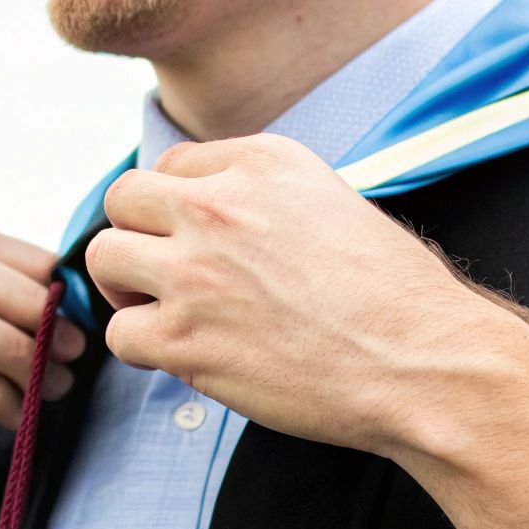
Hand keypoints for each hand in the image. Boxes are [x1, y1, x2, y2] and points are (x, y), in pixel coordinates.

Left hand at [84, 134, 528, 456]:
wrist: (423, 364)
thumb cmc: (399, 300)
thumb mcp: (338, 206)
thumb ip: (273, 202)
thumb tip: (231, 227)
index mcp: (262, 162)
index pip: (172, 166)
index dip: (176, 209)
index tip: (193, 241)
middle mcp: (220, 206)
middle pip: (124, 200)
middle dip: (138, 237)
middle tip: (163, 276)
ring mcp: (195, 273)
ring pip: (105, 259)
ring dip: (126, 288)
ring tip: (162, 314)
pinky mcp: (185, 340)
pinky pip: (121, 334)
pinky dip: (142, 348)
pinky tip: (181, 357)